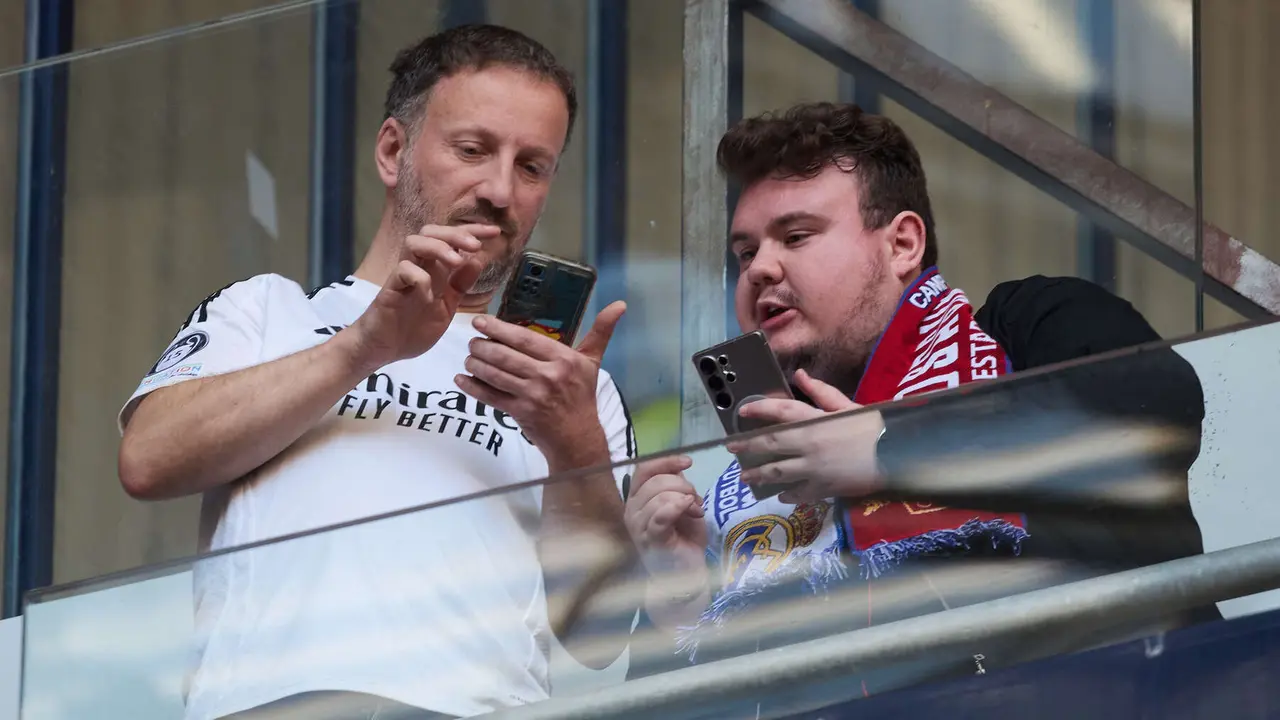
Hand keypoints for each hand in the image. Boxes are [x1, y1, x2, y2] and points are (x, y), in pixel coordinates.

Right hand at [348, 224, 495, 367]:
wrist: (384, 350)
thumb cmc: (413, 328)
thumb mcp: (446, 306)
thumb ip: (460, 285)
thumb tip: (478, 260)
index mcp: (434, 270)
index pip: (451, 240)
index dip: (472, 231)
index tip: (495, 232)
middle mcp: (418, 267)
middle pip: (430, 232)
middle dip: (455, 233)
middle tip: (475, 245)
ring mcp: (402, 277)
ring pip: (414, 242)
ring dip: (438, 248)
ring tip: (456, 261)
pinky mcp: (390, 290)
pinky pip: (402, 271)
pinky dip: (420, 277)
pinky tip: (430, 295)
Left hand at [455, 301, 625, 464]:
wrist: (578, 438)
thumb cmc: (582, 396)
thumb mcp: (592, 363)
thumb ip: (600, 332)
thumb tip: (620, 304)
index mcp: (564, 359)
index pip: (525, 338)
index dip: (499, 329)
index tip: (481, 322)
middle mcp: (549, 376)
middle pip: (506, 355)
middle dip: (483, 346)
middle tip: (472, 341)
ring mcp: (534, 396)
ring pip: (496, 375)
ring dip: (476, 364)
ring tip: (468, 357)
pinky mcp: (521, 413)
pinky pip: (491, 397)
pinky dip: (473, 388)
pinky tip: (461, 379)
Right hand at [623, 454, 705, 576]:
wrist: (686, 574)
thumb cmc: (683, 539)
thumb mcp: (682, 505)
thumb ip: (676, 485)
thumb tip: (677, 466)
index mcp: (637, 498)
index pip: (644, 469)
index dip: (666, 461)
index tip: (688, 462)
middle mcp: (632, 510)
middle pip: (655, 481)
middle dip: (682, 485)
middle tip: (696, 500)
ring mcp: (639, 526)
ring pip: (660, 496)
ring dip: (685, 499)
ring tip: (696, 512)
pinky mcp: (652, 539)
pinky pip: (660, 516)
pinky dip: (677, 507)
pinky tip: (690, 510)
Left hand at [729, 369, 884, 504]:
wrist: (898, 455)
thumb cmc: (875, 427)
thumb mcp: (849, 405)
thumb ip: (821, 392)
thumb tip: (799, 376)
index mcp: (816, 420)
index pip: (779, 412)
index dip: (758, 409)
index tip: (741, 411)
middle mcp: (810, 444)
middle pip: (770, 445)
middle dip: (747, 446)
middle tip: (731, 448)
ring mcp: (815, 469)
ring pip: (778, 472)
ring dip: (759, 475)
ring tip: (746, 477)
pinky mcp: (824, 488)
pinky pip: (799, 493)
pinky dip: (788, 494)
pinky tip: (781, 495)